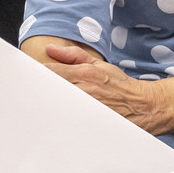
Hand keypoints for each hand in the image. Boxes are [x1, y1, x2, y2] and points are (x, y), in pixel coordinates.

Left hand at [43, 42, 173, 134]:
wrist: (143, 106)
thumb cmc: (120, 86)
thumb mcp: (100, 65)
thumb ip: (74, 56)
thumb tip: (52, 49)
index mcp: (85, 74)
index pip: (50, 71)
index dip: (36, 73)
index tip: (30, 74)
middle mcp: (83, 91)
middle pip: (49, 89)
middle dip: (39, 88)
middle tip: (29, 90)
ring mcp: (84, 108)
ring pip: (55, 105)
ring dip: (47, 103)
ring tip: (40, 103)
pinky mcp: (87, 123)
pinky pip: (65, 119)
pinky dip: (58, 116)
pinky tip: (54, 116)